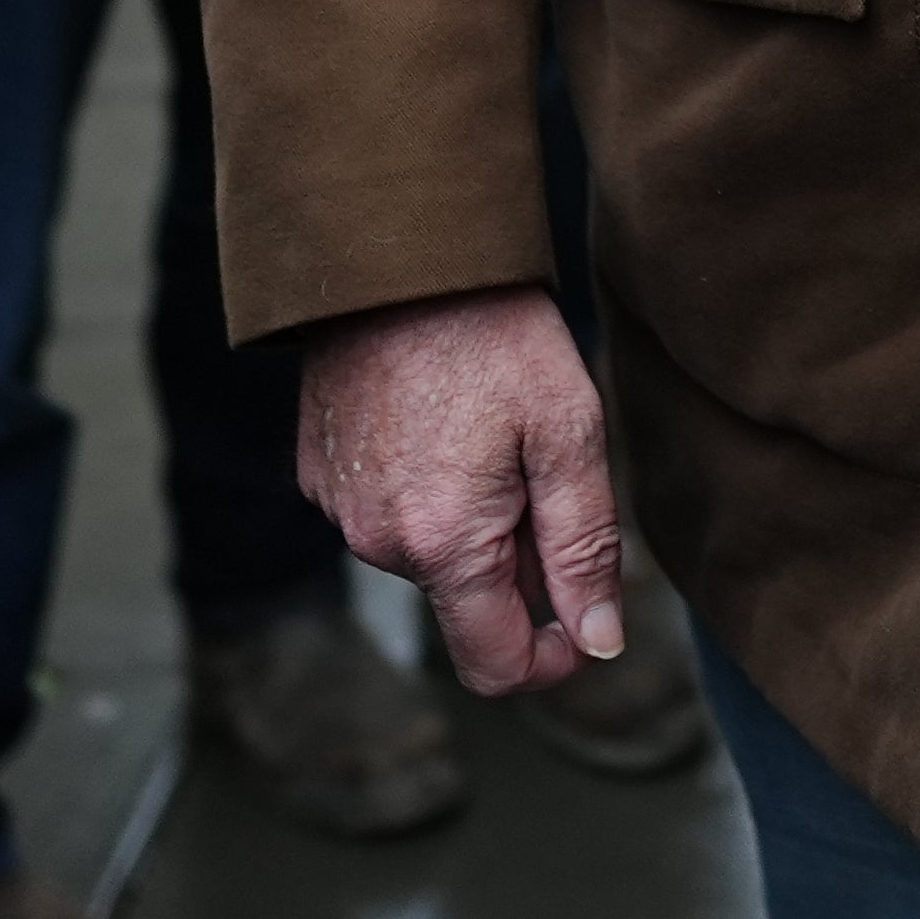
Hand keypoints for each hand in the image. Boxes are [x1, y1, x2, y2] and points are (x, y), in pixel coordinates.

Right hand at [296, 283, 627, 695]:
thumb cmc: (496, 335)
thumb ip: (585, 549)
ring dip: (472, 521)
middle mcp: (377, 544)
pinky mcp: (319, 474)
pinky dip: (426, 489)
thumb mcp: (568, 434)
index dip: (552, 657)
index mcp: (443, 544)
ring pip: (429, 555)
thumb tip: (600, 643)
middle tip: (542, 465)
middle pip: (467, 601)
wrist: (396, 252)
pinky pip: (388, 513)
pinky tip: (442, 417)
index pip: (494, 666)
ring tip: (489, 428)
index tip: (587, 614)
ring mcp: (339, 510)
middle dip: (519, 562)